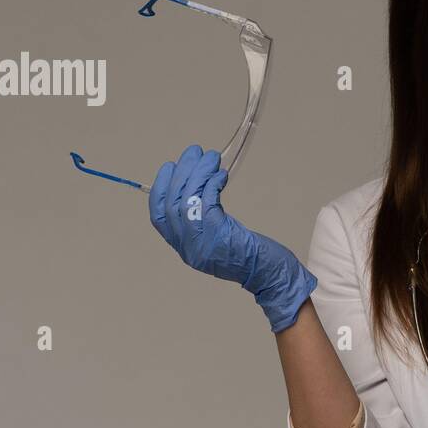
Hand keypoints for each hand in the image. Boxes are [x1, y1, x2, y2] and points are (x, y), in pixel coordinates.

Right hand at [149, 144, 316, 332]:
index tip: (169, 167)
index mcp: (184, 247)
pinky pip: (206, 203)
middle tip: (194, 151)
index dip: (160, 188)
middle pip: (172, 203)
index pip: (158, 216)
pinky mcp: (218, 235)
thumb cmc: (248, 255)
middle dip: (182, 173)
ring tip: (210, 157)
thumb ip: (202, 220)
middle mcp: (188, 247)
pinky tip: (221, 175)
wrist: (268, 275)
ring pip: (187, 200)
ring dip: (198, 173)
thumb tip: (198, 183)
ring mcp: (201, 243)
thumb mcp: (217, 240)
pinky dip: (211, 184)